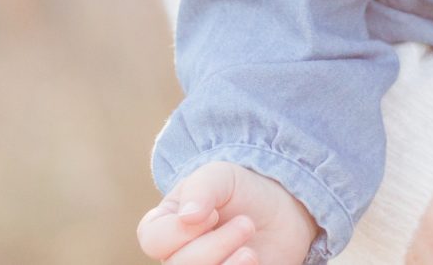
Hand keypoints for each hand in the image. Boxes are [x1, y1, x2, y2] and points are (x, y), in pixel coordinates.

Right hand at [138, 161, 317, 264]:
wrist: (279, 211)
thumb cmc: (239, 191)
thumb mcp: (220, 176)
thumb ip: (201, 189)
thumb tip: (187, 217)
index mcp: (164, 227)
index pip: (153, 240)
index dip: (181, 230)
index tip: (214, 213)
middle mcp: (177, 256)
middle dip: (215, 246)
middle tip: (246, 224)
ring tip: (250, 251)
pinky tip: (254, 260)